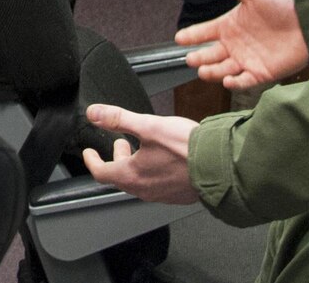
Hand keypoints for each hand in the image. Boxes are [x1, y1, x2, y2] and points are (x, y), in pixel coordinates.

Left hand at [82, 105, 200, 204]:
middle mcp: (144, 190)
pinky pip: (157, 185)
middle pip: (120, 177)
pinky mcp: (177, 195)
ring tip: (141, 148)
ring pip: (139, 181)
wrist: (219, 166)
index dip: (92, 160)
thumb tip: (94, 113)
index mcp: (131, 175)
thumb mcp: (148, 126)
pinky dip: (151, 172)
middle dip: (116, 158)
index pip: (101, 172)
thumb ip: (118, 119)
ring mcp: (162, 194)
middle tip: (119, 143)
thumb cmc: (186, 148)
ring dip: (134, 164)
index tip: (89, 153)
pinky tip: (162, 159)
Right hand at [175, 0, 307, 90]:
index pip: (204, 32)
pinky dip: (234, 83)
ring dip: (212, 72)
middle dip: (199, 58)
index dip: (191, 35)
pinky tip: (226, 80)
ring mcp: (248, 59)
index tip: (179, 39)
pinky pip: (244, 81)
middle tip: (190, 59)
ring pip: (223, 70)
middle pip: (210, 54)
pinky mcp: (262, 72)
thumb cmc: (281, 1)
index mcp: (230, 24)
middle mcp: (236, 44)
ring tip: (203, 71)